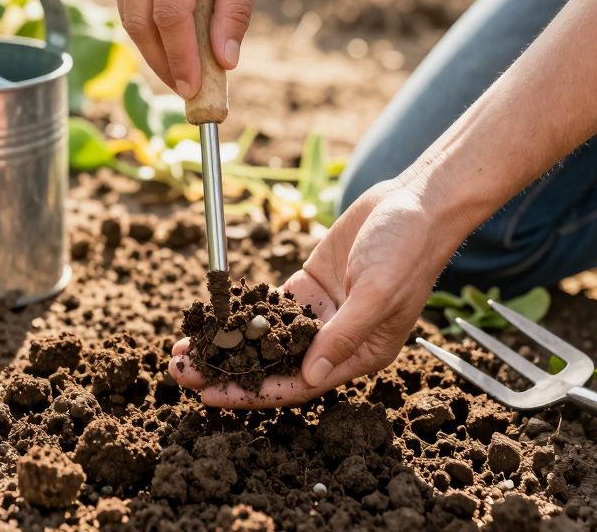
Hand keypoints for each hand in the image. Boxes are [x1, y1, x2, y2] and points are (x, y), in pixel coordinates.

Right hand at [104, 0, 274, 97]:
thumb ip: (236, 11)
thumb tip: (225, 63)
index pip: (170, 12)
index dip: (181, 57)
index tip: (193, 88)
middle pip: (140, 19)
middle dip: (163, 61)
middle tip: (186, 91)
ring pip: (128, 13)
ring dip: (153, 48)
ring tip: (181, 72)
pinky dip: (148, 25)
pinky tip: (171, 42)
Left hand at [170, 182, 455, 407]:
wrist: (415, 202)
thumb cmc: (407, 250)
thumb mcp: (377, 293)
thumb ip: (343, 335)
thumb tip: (309, 375)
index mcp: (360, 354)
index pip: (298, 384)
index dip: (253, 392)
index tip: (211, 394)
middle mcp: (337, 340)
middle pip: (275, 366)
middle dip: (228, 371)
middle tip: (181, 372)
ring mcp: (321, 313)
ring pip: (266, 338)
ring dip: (227, 343)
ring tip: (184, 347)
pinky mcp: (309, 286)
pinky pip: (269, 306)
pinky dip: (240, 311)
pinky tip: (209, 315)